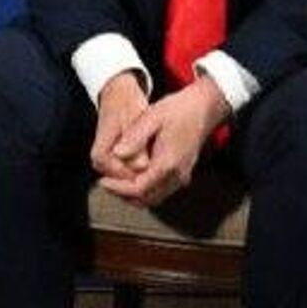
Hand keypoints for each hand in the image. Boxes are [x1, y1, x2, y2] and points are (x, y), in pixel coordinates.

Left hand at [98, 75, 230, 207]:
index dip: (117, 188)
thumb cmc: (178, 109)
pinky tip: (131, 177)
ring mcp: (182, 177)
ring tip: (115, 181)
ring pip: (153, 198)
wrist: (204, 108)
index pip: (138, 189)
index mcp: (168, 163)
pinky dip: (144, 190)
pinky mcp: (182, 175)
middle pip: (145, 199)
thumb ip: (134, 137)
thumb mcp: (152, 117)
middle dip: (123, 194)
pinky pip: (160, 191)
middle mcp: (177, 176)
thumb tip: (117, 154)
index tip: (101, 180)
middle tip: (105, 183)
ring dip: (133, 194)